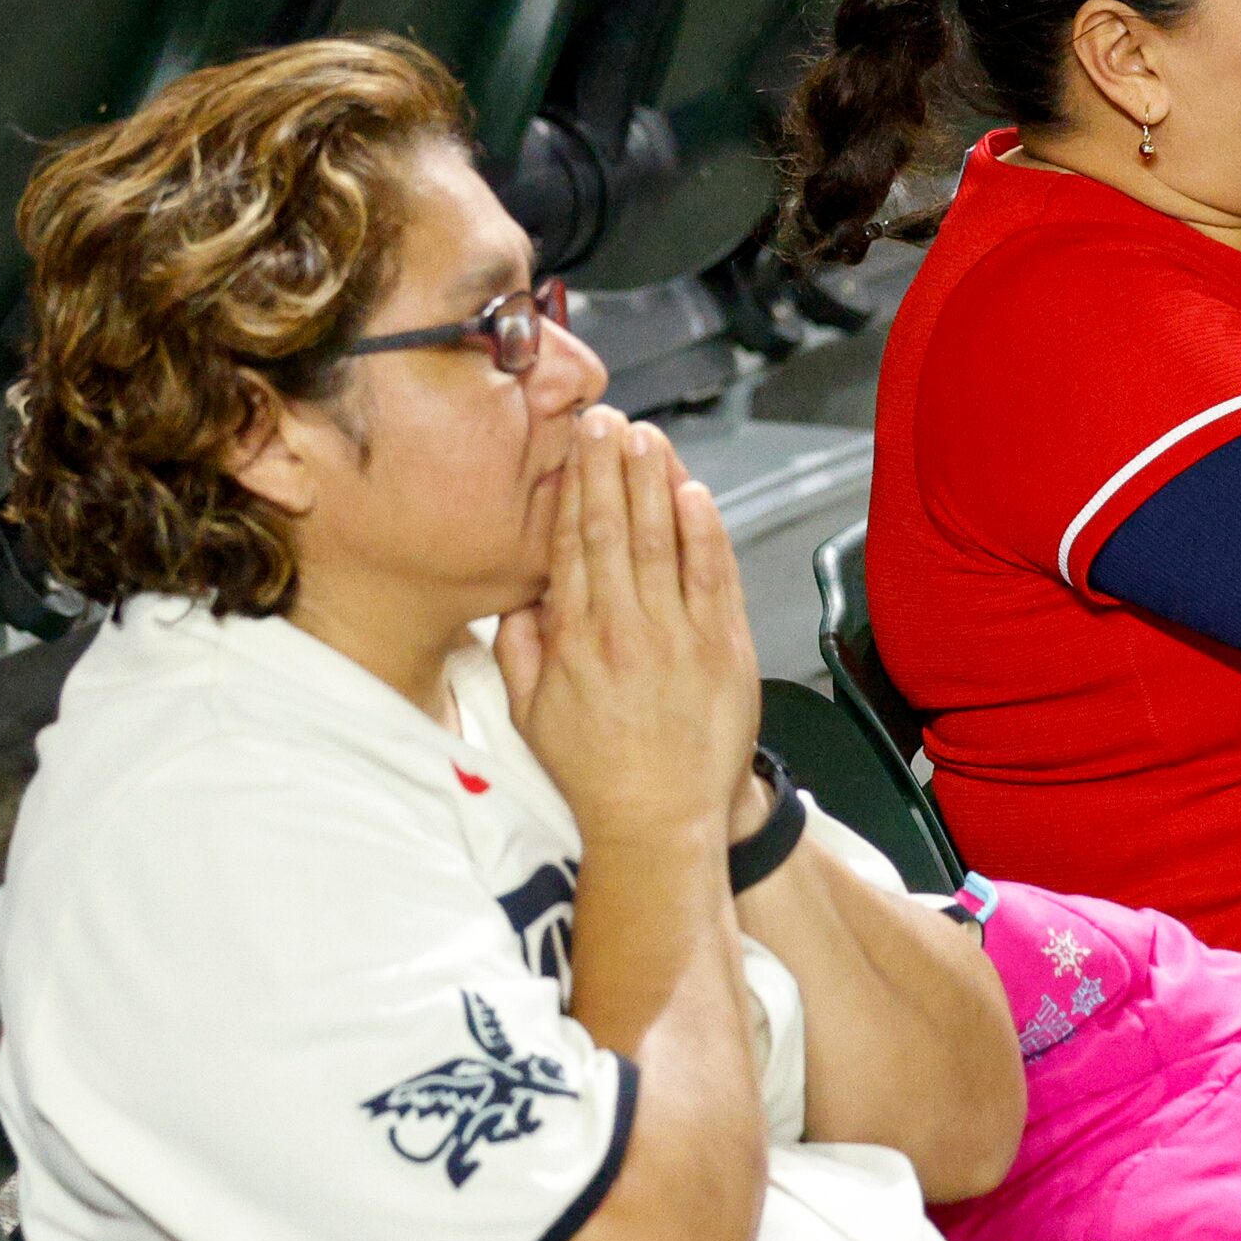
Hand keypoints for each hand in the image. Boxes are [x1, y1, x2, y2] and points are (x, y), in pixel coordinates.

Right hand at [496, 407, 760, 856]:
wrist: (660, 822)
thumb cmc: (595, 772)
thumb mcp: (529, 714)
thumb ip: (517, 648)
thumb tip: (516, 594)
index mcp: (573, 638)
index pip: (572, 541)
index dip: (575, 486)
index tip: (575, 445)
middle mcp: (623, 628)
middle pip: (614, 526)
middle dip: (612, 466)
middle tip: (609, 418)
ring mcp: (677, 636)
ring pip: (662, 540)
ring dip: (656, 482)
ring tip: (649, 438)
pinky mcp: (723, 650)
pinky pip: (714, 576)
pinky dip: (704, 532)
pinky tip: (695, 494)